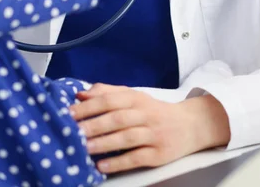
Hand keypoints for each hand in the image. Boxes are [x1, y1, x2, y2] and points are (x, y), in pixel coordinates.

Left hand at [69, 83, 230, 173]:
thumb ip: (108, 93)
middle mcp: (145, 114)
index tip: (69, 113)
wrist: (190, 125)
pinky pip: (137, 157)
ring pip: (127, 137)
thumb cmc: (155, 111)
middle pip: (117, 117)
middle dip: (93, 124)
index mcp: (137, 98)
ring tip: (83, 149)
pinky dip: (119, 162)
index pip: (110, 99)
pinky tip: (103, 166)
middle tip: (72, 132)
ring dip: (104, 143)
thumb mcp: (135, 97)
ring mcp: (154, 134)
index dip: (89, 106)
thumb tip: (80, 94)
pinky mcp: (159, 154)